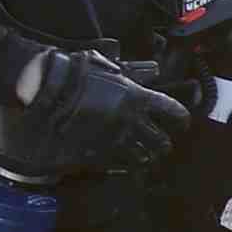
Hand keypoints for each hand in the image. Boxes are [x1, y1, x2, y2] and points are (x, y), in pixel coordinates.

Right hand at [7, 46, 189, 177]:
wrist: (48, 89)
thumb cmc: (77, 72)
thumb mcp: (109, 66)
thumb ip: (133, 72)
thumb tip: (153, 70)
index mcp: (138, 97)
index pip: (173, 111)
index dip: (181, 118)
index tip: (182, 122)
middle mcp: (132, 121)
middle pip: (162, 141)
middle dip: (163, 143)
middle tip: (161, 143)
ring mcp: (115, 139)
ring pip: (143, 157)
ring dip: (145, 156)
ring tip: (144, 155)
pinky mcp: (99, 152)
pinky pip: (120, 165)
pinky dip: (125, 165)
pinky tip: (124, 162)